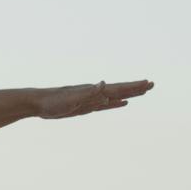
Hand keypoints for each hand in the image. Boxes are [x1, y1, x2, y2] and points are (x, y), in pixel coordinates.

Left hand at [33, 79, 153, 118]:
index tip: (149, 83)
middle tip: (152, 84)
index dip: (134, 86)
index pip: (119, 87)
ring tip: (142, 92)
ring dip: (129, 94)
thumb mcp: (71, 98)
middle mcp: (95, 93)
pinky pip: (105, 105)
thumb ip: (88, 92)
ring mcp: (91, 99)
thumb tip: (103, 83)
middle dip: (136, 88)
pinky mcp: (86, 106)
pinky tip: (122, 103)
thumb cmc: (53, 101)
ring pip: (116, 97)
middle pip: (121, 89)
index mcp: (94, 91)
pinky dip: (115, 104)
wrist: (38, 103)